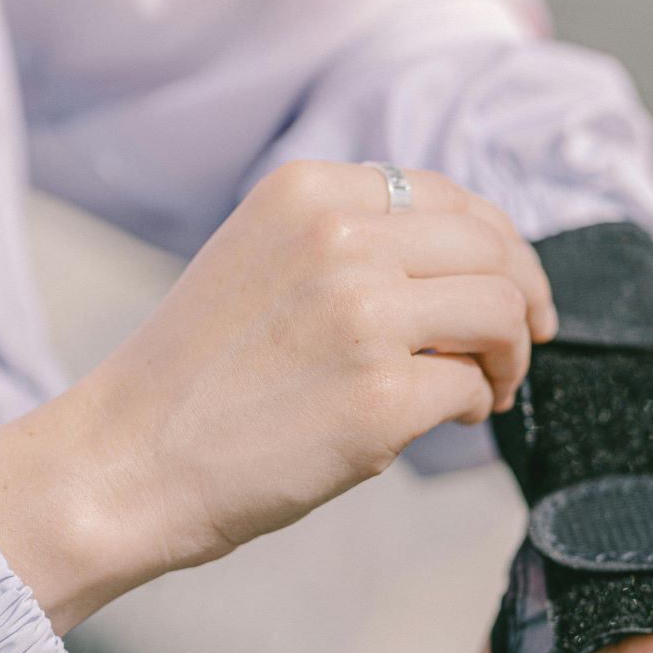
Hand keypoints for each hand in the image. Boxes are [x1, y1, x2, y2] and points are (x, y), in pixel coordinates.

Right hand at [0, 160, 554, 631]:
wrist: (126, 460)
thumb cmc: (194, 377)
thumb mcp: (263, 261)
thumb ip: (351, 243)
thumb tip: (461, 268)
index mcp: (310, 192)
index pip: (450, 196)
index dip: (498, 244)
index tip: (512, 283)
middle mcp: (341, 237)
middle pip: (491, 247)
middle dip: (524, 295)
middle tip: (526, 339)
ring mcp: (365, 314)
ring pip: (500, 309)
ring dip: (510, 352)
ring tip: (490, 385)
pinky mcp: (382, 397)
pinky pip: (471, 386)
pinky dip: (476, 404)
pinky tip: (449, 418)